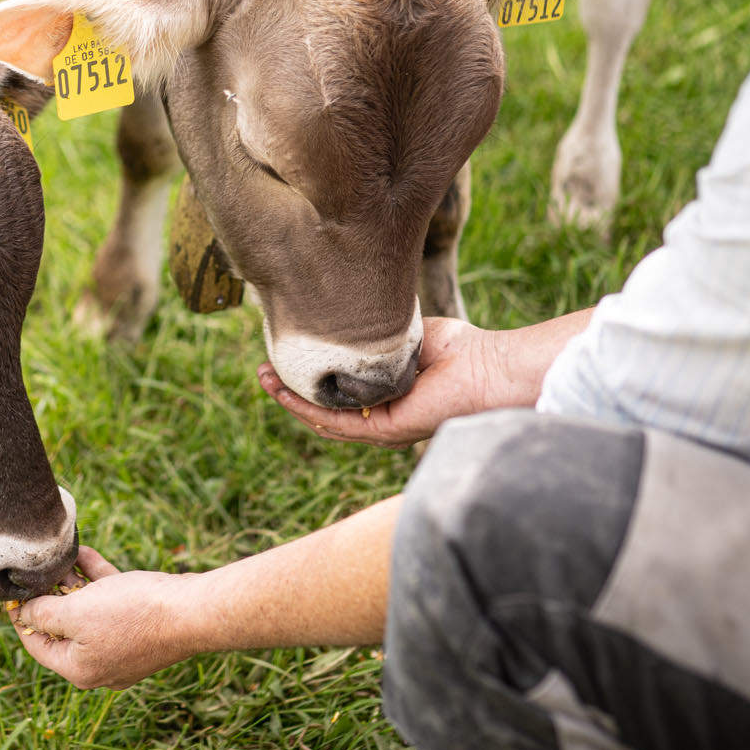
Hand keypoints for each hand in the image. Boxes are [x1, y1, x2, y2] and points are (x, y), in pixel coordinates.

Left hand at [10, 547, 199, 688]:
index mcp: (79, 669)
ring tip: (58, 557)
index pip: (37, 646)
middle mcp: (100, 664)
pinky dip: (96, 580)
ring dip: (72, 583)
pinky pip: (110, 602)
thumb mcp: (75, 613)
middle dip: (50, 596)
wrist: (191, 611)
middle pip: (63, 629)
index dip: (21, 617)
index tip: (13, 592)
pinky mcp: (141, 626)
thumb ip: (43, 615)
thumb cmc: (131, 614)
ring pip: (88, 613)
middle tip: (36, 570)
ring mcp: (122, 646)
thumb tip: (23, 615)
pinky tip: (84, 552)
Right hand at [259, 316, 506, 447]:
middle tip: (262, 371)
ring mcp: (381, 428)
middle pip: (322, 410)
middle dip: (288, 391)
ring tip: (264, 379)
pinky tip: (286, 393)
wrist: (487, 366)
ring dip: (290, 401)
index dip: (306, 379)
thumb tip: (339, 319)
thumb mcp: (400, 333)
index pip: (336, 394)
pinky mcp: (386, 430)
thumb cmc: (458, 348)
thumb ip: (372, 335)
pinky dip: (308, 408)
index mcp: (384, 396)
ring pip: (323, 420)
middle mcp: (380, 417)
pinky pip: (337, 423)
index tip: (282, 356)